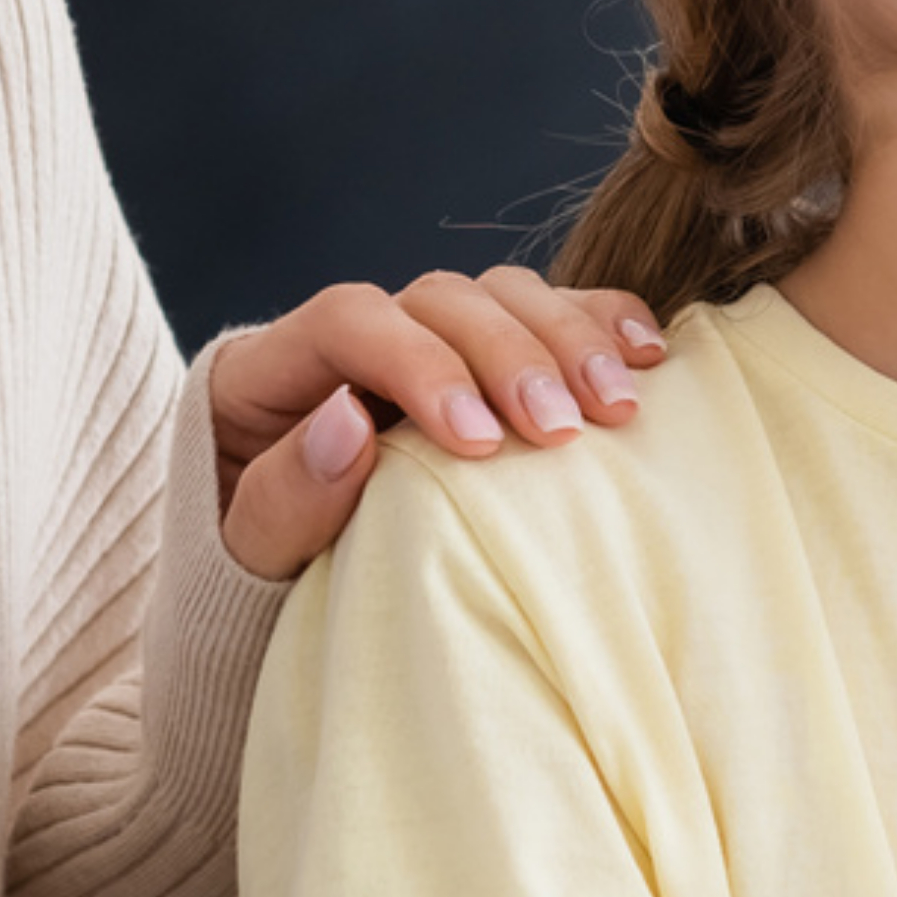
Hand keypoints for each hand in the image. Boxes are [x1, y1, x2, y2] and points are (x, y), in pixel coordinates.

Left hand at [203, 266, 665, 578]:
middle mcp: (351, 336)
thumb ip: (286, 495)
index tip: (477, 441)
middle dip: (510, 354)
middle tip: (561, 431)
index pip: (349, 320)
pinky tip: (646, 357)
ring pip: (502, 293)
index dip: (419, 364)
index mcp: (268, 370)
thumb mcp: (249, 559)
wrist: (274, 603)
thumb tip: (347, 420)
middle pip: (438, 299)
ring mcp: (424, 341)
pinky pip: (549, 313)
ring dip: (569, 338)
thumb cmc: (261, 586)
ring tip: (618, 406)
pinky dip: (600, 323)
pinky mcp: (485, 361)